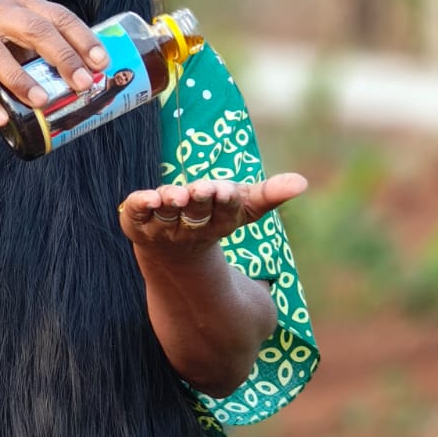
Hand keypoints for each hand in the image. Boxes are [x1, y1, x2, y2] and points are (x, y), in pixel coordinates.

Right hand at [0, 0, 108, 126]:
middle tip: (82, 84)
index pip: (58, 16)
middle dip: (62, 57)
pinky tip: (1, 119)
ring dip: (22, 80)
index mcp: (22, 3)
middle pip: (34, 30)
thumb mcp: (20, 28)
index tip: (102, 63)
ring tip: (42, 102)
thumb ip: (49, 44)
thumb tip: (95, 78)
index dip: (82, 39)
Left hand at [117, 175, 308, 258]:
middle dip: (199, 200)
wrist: (170, 253)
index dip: (223, 202)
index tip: (226, 190)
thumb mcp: (242, 208)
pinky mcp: (135, 224)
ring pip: (166, 216)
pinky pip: (135, 215)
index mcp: (217, 224)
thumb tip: (302, 182)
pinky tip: (146, 198)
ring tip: (175, 195)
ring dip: (170, 204)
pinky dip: (139, 206)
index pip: (223, 213)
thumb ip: (268, 195)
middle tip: (202, 189)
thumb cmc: (211, 221)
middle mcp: (188, 229)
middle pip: (196, 214)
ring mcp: (161, 229)